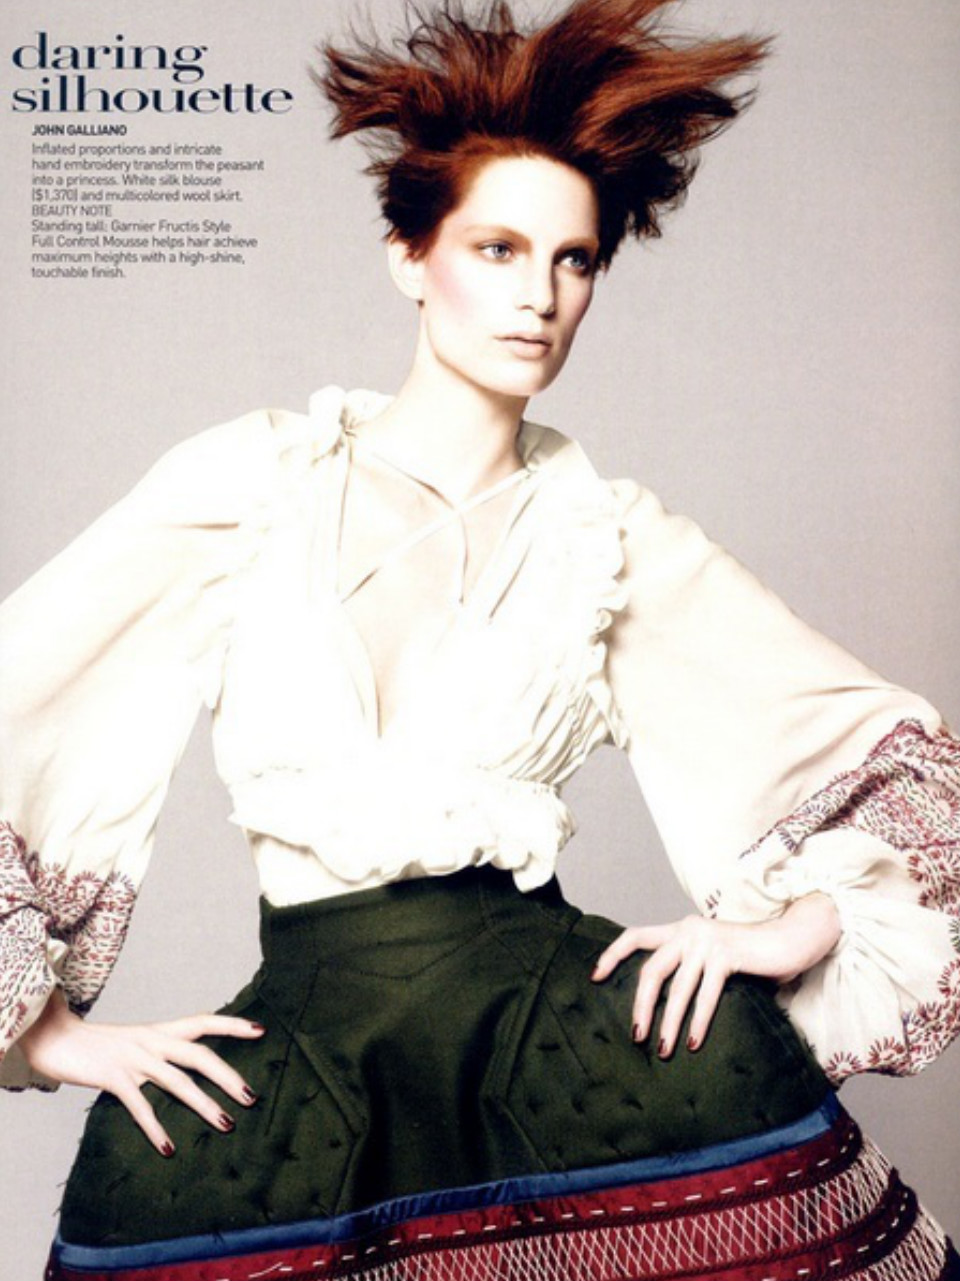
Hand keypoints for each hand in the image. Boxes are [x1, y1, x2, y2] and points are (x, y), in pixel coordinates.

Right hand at [18, 988, 265, 1155]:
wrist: (56, 1038)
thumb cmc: (101, 1045)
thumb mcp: (137, 1041)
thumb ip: (161, 1050)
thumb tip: (189, 1065)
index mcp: (159, 1030)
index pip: (203, 1021)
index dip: (232, 1024)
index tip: (261, 1029)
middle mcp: (151, 1040)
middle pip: (199, 1054)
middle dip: (228, 1076)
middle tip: (251, 1097)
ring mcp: (133, 1058)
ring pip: (177, 1081)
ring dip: (204, 1104)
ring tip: (226, 1124)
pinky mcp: (113, 1076)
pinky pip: (139, 1105)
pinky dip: (155, 1128)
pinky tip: (169, 1148)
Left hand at [591, 892, 840, 1057]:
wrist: (792, 937)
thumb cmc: (753, 955)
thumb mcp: (714, 959)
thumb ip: (692, 970)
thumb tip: (666, 1005)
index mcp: (680, 929)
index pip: (636, 936)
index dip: (613, 955)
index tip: (595, 977)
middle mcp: (688, 930)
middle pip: (651, 969)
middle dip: (641, 1006)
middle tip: (636, 1036)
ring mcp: (707, 940)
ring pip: (677, 987)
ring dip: (668, 1022)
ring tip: (663, 1050)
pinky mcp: (727, 954)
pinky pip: (706, 994)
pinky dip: (699, 1020)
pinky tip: (694, 1042)